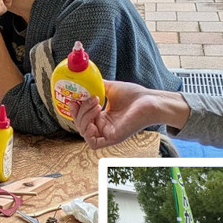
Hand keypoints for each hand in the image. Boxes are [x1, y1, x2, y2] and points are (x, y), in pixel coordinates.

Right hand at [72, 81, 186, 149]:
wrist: (149, 101)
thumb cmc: (134, 95)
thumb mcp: (110, 88)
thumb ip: (95, 86)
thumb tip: (83, 78)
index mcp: (102, 117)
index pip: (81, 117)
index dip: (74, 109)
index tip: (74, 98)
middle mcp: (103, 127)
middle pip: (80, 124)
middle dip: (80, 111)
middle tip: (91, 98)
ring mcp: (107, 134)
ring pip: (84, 132)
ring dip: (85, 116)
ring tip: (96, 103)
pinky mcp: (112, 139)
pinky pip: (93, 143)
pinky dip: (88, 132)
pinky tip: (94, 119)